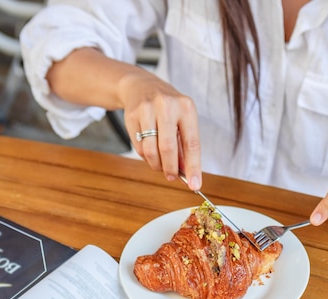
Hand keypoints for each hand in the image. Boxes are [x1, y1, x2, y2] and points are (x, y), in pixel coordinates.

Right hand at [119, 68, 201, 189]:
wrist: (141, 85)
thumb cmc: (167, 108)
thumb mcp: (182, 120)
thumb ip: (184, 146)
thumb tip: (187, 174)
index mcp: (186, 108)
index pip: (192, 144)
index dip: (193, 167)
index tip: (195, 185)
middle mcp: (167, 106)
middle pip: (168, 149)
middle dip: (170, 169)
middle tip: (172, 177)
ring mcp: (147, 109)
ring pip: (151, 150)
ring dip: (156, 164)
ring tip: (160, 165)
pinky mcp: (132, 115)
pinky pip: (139, 147)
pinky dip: (146, 156)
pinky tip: (150, 151)